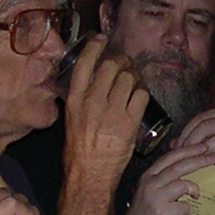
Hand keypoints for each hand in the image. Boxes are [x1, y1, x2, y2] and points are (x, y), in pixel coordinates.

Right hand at [64, 34, 148, 193]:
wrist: (89, 175)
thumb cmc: (78, 151)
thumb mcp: (71, 119)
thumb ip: (80, 99)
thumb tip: (90, 84)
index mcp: (75, 99)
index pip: (85, 62)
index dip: (95, 46)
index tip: (101, 39)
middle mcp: (93, 101)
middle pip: (112, 65)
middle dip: (122, 61)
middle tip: (125, 65)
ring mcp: (112, 111)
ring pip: (129, 77)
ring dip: (134, 75)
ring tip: (134, 81)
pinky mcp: (129, 122)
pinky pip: (142, 95)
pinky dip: (143, 92)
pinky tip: (140, 97)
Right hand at [117, 135, 214, 214]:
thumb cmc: (142, 214)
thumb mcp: (149, 190)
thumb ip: (164, 178)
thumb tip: (183, 165)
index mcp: (148, 176)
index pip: (170, 157)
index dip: (187, 150)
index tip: (202, 147)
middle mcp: (150, 183)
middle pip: (178, 166)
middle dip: (197, 159)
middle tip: (212, 157)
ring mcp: (155, 198)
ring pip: (183, 184)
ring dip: (194, 189)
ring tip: (195, 195)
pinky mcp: (161, 212)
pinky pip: (184, 206)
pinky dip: (188, 210)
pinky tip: (184, 213)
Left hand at [174, 106, 214, 170]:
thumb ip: (197, 136)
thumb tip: (173, 144)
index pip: (196, 120)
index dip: (184, 134)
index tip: (176, 146)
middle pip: (201, 129)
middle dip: (188, 143)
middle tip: (180, 155)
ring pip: (208, 143)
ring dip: (196, 153)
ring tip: (190, 161)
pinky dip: (208, 161)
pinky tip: (203, 165)